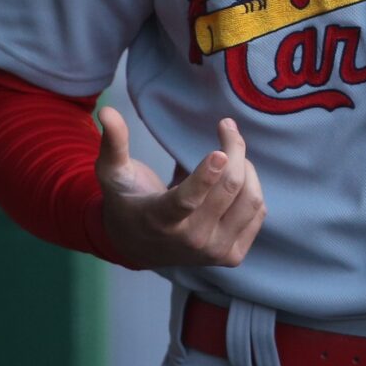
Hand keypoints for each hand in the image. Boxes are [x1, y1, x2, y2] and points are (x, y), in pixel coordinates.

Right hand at [95, 109, 265, 268]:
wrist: (139, 247)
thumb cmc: (128, 202)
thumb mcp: (113, 175)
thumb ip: (113, 144)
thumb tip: (107, 110)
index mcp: (159, 220)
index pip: (186, 201)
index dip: (205, 177)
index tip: (220, 152)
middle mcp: (190, 240)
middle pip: (229, 189)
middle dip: (234, 150)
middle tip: (227, 127)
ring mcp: (214, 251)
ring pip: (251, 199)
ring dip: (247, 168)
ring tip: (232, 154)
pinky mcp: (232, 255)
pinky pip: (258, 213)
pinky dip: (252, 188)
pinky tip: (236, 179)